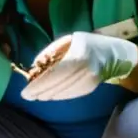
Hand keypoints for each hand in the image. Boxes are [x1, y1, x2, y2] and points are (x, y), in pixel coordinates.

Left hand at [22, 31, 137, 100]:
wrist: (112, 54)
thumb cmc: (85, 44)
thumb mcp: (67, 41)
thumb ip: (50, 52)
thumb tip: (34, 66)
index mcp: (78, 56)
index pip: (54, 75)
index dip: (39, 86)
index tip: (25, 93)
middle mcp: (85, 71)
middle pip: (57, 87)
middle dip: (40, 93)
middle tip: (27, 96)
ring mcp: (88, 82)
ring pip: (62, 93)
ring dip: (47, 95)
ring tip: (36, 94)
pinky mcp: (90, 89)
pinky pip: (69, 95)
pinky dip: (57, 95)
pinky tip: (50, 93)